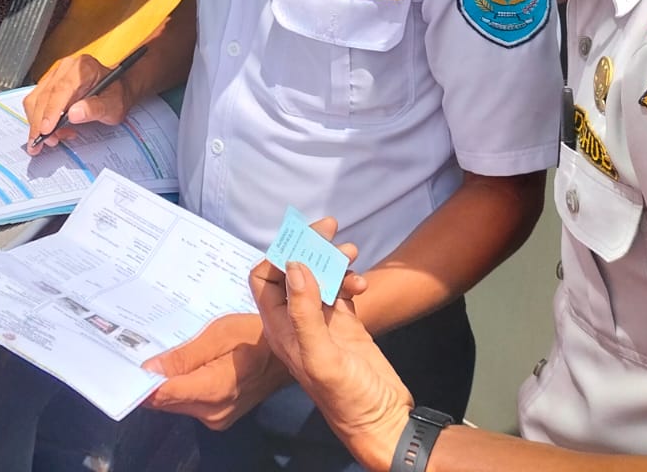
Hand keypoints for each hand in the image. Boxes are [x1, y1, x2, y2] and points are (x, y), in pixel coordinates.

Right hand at [23, 52, 132, 151]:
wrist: (115, 89)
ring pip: (35, 100)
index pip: (61, 89)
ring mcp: (55, 75)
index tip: (47, 130)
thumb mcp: (113, 105)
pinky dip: (38, 119)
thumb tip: (74, 114)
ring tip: (52, 138)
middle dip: (41, 123)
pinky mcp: (48, 84)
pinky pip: (35, 102)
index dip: (51, 111)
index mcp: (83, 68)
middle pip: (44, 96)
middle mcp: (66, 68)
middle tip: (46, 142)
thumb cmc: (115, 95)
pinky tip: (51, 130)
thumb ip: (95, 108)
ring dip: (37, 123)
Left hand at [141, 312, 289, 428]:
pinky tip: (179, 367)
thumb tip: (150, 370)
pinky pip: (187, 403)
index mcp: (213, 390)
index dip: (140, 382)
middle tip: (136, 351)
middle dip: (150, 380)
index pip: (163, 395)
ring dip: (164, 383)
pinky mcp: (217, 416)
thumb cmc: (257, 337)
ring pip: (174, 403)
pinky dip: (178, 387)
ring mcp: (215, 418)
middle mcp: (212, 412)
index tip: (122, 365)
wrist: (285, 356)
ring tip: (159, 354)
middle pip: (164, 401)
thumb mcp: (220, 334)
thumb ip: (184, 356)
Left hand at [250, 240, 410, 471]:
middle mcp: (296, 321)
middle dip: (308, 247)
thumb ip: (304, 311)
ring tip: (353, 254)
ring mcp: (322, 321)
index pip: (265, 279)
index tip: (304, 239)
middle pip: (292, 271)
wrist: (382, 418)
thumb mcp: (320, 355)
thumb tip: (293, 264)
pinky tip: (363, 284)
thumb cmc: (347, 397)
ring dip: (333, 260)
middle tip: (331, 228)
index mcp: (281, 329)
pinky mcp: (345, 323)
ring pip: (319, 276)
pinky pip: (341, 288)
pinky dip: (350, 279)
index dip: (279, 255)